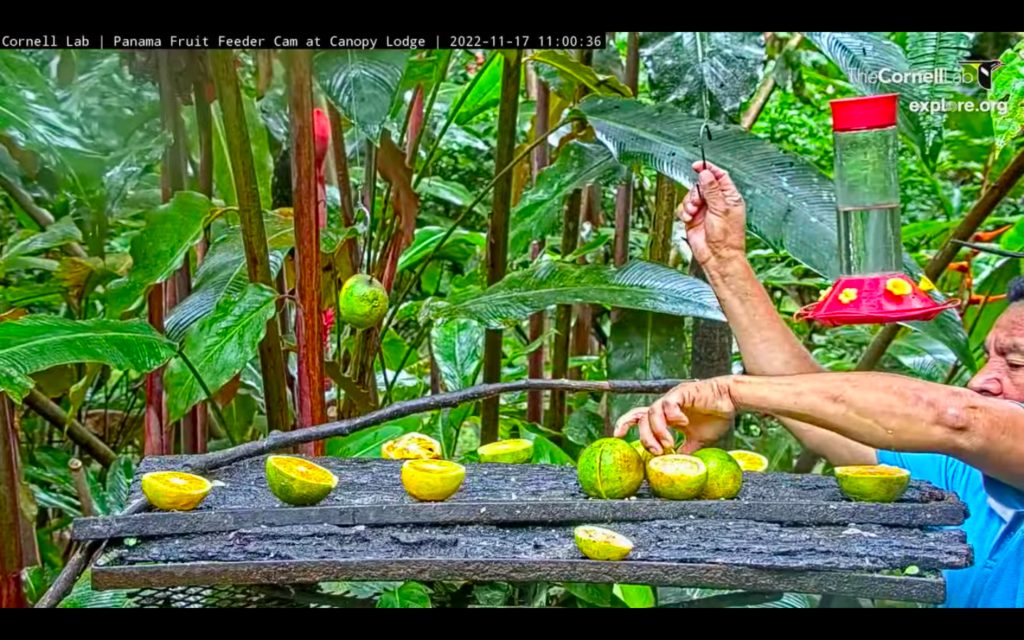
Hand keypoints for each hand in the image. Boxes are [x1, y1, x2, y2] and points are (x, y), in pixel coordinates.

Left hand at [614, 377, 737, 454]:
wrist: (731, 400)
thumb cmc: (715, 417)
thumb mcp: (697, 441)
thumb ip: (685, 451)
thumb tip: (675, 467)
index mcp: (665, 416)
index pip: (638, 418)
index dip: (625, 424)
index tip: (618, 436)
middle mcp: (664, 407)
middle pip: (642, 419)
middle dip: (646, 438)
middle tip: (658, 452)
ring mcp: (672, 399)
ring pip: (652, 412)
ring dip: (658, 430)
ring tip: (669, 443)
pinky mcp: (682, 392)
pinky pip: (668, 403)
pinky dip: (672, 415)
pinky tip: (683, 423)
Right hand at [678, 161, 746, 270]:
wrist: (717, 256)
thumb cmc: (727, 237)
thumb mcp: (721, 209)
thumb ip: (712, 190)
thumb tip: (706, 173)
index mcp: (729, 197)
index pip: (719, 176)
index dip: (708, 169)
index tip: (698, 165)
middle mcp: (717, 202)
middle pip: (701, 185)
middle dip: (696, 191)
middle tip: (697, 201)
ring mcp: (704, 210)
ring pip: (690, 196)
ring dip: (689, 203)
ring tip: (693, 212)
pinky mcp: (693, 218)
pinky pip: (683, 208)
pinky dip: (684, 212)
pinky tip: (688, 218)